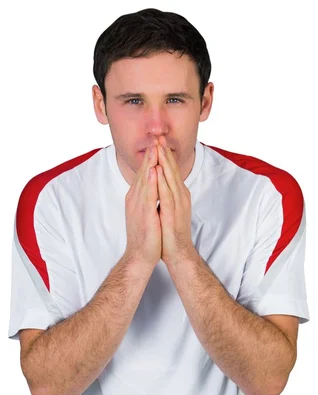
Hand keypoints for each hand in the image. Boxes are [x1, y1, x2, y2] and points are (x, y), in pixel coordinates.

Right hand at [124, 145, 161, 268]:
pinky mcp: (144, 214)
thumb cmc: (145, 236)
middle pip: (143, 173)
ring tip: (155, 147)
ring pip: (145, 180)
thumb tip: (153, 187)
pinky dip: (150, 182)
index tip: (157, 144)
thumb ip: (148, 198)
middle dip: (151, 155)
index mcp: (137, 198)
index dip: (151, 158)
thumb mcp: (146, 212)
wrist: (140, 256)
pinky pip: (148, 195)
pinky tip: (153, 171)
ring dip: (150, 163)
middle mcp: (135, 199)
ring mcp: (138, 206)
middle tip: (156, 137)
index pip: (144, 174)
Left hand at [155, 136, 195, 267]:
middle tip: (159, 136)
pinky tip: (158, 170)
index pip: (170, 171)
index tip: (158, 141)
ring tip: (159, 146)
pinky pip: (167, 193)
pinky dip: (162, 181)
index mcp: (178, 194)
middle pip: (172, 170)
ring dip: (165, 162)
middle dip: (165, 153)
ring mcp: (178, 204)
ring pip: (170, 178)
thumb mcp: (168, 210)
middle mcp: (180, 196)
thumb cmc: (171, 233)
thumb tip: (160, 185)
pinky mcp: (173, 212)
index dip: (165, 156)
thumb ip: (166, 196)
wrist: (178, 252)